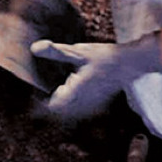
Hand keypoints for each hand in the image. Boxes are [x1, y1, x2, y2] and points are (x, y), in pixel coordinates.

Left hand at [30, 34, 161, 119]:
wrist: (130, 63)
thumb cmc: (104, 57)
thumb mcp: (77, 52)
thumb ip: (55, 52)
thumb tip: (34, 48)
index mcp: (77, 92)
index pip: (53, 107)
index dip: (40, 106)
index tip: (32, 98)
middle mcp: (85, 103)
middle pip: (60, 113)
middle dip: (48, 107)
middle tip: (36, 98)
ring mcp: (93, 105)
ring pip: (70, 113)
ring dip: (60, 106)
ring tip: (52, 94)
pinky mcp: (98, 103)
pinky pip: (80, 111)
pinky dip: (71, 105)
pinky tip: (68, 92)